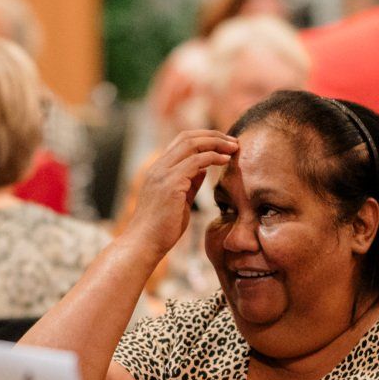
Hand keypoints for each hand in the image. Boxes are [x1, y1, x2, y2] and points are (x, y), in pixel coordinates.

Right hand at [126, 130, 236, 258]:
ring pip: (192, 144)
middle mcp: (158, 166)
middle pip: (187, 137)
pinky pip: (195, 161)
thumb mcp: (179, 200)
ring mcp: (163, 173)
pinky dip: (213, 157)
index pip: (181, 141)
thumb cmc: (162, 228)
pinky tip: (225, 160)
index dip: (205, 138)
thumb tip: (203, 169)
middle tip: (234, 141)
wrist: (144, 243)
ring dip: (216, 143)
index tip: (224, 144)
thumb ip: (190, 182)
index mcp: (159, 169)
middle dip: (213, 135)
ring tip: (234, 147)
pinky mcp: (170, 183)